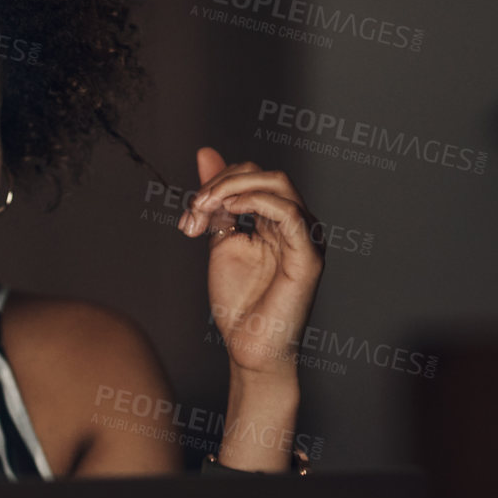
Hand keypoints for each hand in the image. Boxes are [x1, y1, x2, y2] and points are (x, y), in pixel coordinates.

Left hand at [177, 147, 323, 380]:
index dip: (216, 185)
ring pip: (278, 185)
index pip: (252, 177)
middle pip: (265, 175)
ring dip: (232, 190)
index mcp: (279, 218)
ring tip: (203, 210)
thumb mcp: (220, 239)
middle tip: (193, 209)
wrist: (248, 346)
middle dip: (221, 184)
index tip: (188, 216)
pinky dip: (257, 203)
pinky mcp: (309, 256)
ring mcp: (307, 238)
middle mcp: (298, 223)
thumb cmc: (240, 301)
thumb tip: (205, 152)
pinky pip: (291, 213)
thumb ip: (216, 200)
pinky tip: (230, 212)